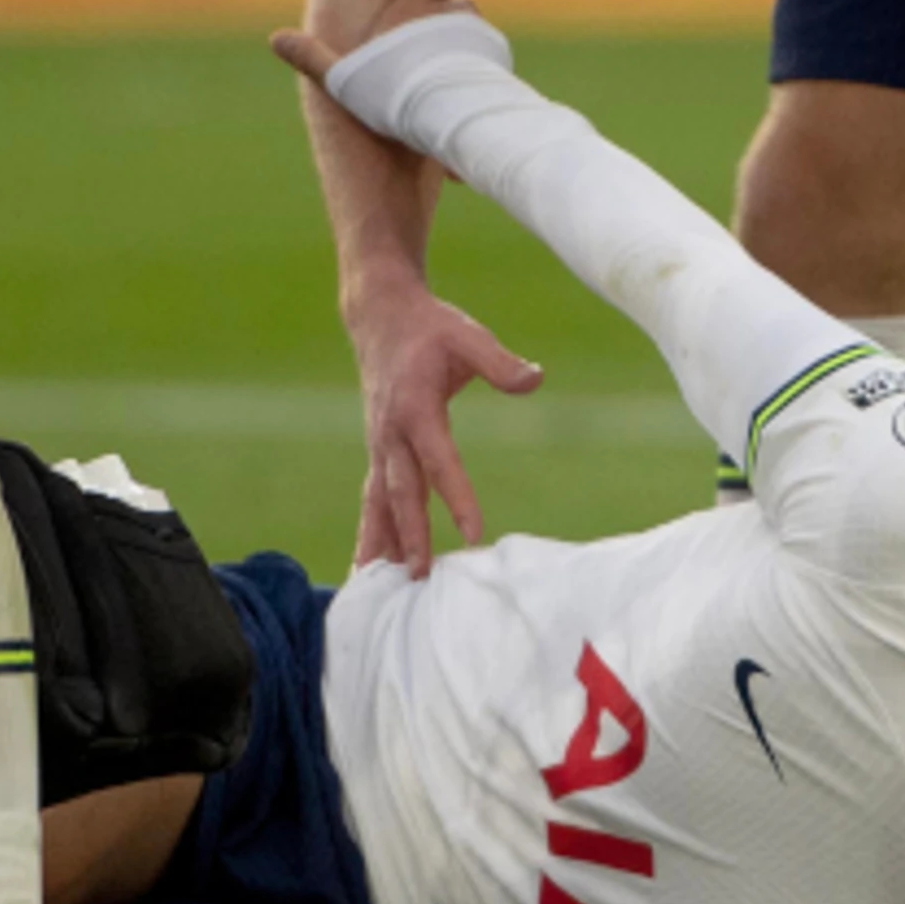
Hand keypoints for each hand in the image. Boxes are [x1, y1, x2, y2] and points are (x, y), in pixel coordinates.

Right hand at [268, 0, 475, 91]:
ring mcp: (473, 40)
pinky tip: (471, 91)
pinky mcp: (492, 64)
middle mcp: (445, 18)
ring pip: (478, 32)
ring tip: (460, 62)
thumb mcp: (341, 79)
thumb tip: (276, 38)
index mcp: (409, 12)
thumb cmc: (384, 96)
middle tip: (453, 18)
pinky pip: (491, 62)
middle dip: (457, 10)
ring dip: (471, 41)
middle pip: (460, 4)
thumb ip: (312, 58)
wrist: (435, 119)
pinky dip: (483, 71)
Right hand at [325, 279, 545, 576]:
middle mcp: (391, 433)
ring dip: (377, 543)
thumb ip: (500, 361)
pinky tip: (369, 568)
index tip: (473, 534)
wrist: (379, 317)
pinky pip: (372, 499)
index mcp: (415, 407)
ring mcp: (380, 446)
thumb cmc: (429, 328)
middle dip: (409, 535)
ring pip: (377, 502)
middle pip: (401, 492)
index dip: (456, 496)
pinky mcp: (378, 453)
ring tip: (374, 586)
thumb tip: (535, 378)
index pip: (439, 460)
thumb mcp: (466, 335)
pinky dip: (370, 533)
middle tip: (420, 575)